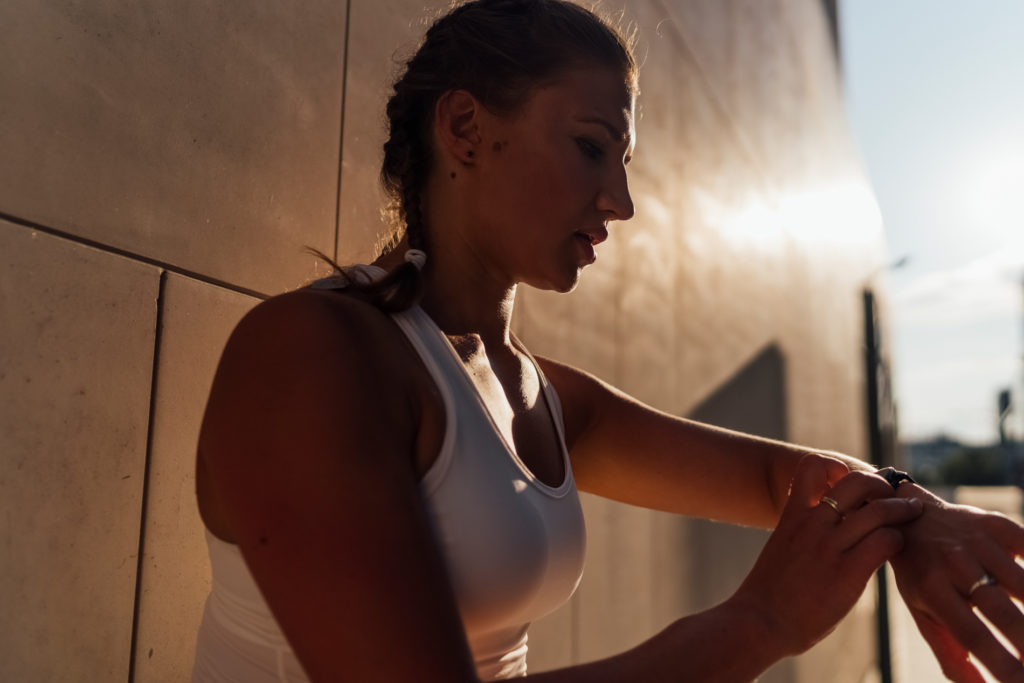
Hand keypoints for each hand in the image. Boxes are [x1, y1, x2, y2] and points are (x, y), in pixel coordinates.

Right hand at [729, 455, 923, 657]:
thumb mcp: (781, 546)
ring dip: (902, 509)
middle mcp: (812, 524)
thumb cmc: (770, 592)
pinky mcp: (849, 572)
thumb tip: (830, 529)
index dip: (836, 467)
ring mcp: (831, 546)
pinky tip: (896, 549)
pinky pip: (886, 542)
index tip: (848, 482)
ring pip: (879, 510)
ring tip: (912, 513)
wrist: (759, 622)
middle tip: (891, 496)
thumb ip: (803, 531)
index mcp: (792, 515)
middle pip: (856, 481)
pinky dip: (898, 540)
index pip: (812, 465)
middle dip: (880, 484)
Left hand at [890, 486, 1023, 681]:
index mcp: (932, 589)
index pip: (972, 634)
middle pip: (1003, 612)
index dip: (1002, 663)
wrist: (912, 517)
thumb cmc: (921, 575)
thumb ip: (950, 654)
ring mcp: (979, 542)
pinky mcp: (1000, 526)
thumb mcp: (923, 613)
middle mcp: (955, 564)